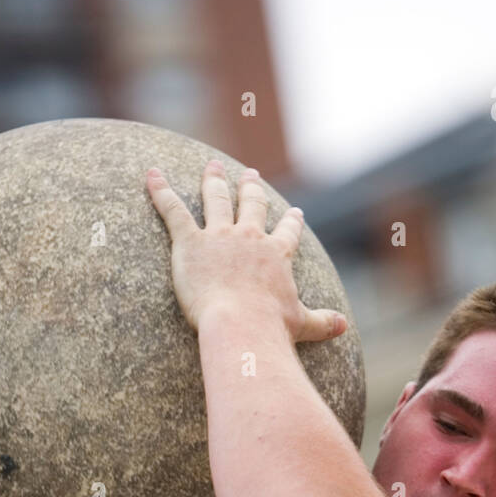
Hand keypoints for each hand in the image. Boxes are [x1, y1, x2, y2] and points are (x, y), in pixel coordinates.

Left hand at [146, 159, 347, 341]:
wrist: (241, 325)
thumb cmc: (271, 328)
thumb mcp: (302, 324)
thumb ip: (323, 322)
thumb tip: (343, 326)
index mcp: (277, 256)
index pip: (287, 232)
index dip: (291, 222)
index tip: (295, 212)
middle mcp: (250, 238)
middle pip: (252, 205)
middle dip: (250, 188)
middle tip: (249, 174)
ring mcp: (220, 236)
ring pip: (216, 200)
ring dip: (213, 182)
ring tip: (212, 168)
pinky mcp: (190, 242)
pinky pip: (173, 210)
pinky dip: (160, 192)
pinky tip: (151, 175)